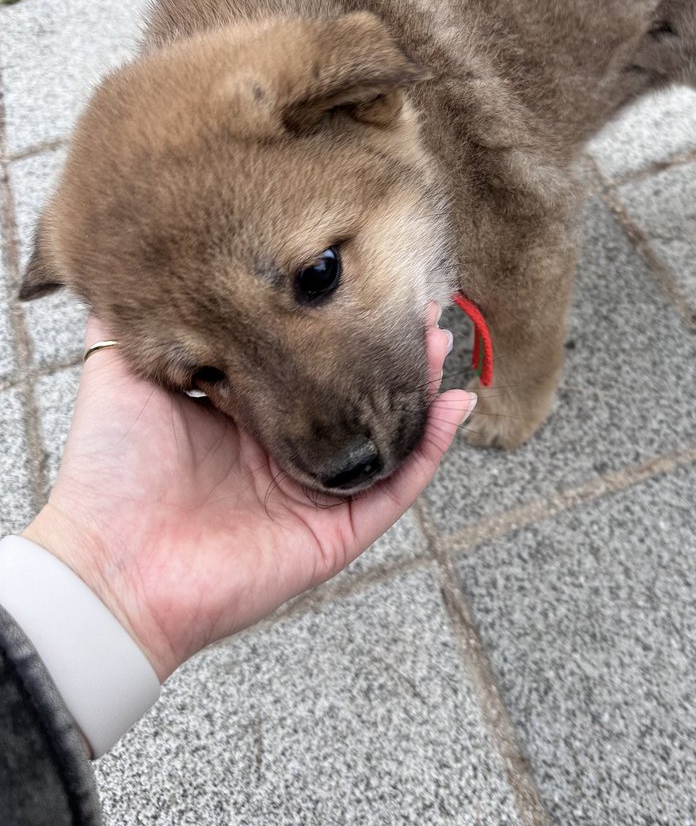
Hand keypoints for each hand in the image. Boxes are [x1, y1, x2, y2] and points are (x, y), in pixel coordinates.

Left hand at [24, 308, 471, 680]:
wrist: (111, 564)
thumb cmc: (111, 471)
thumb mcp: (122, 374)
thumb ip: (135, 324)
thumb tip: (133, 261)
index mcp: (244, 413)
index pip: (307, 358)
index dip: (336, 320)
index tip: (361, 274)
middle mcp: (285, 448)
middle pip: (356, 391)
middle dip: (389, 346)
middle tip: (417, 300)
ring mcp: (315, 491)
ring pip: (385, 433)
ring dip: (419, 389)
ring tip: (440, 339)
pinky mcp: (335, 531)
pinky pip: (397, 487)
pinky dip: (430, 450)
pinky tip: (454, 406)